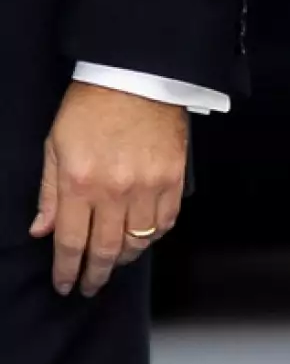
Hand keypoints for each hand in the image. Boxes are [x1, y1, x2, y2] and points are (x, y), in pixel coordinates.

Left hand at [30, 82, 187, 296]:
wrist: (137, 78)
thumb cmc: (92, 106)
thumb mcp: (56, 145)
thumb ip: (50, 192)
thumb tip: (42, 230)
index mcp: (80, 182)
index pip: (72, 242)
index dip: (67, 270)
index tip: (65, 285)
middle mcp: (116, 191)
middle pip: (106, 251)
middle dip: (95, 275)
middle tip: (90, 286)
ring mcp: (148, 188)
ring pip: (137, 243)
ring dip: (123, 259)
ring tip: (113, 261)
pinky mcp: (173, 181)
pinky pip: (164, 224)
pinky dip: (152, 238)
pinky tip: (141, 238)